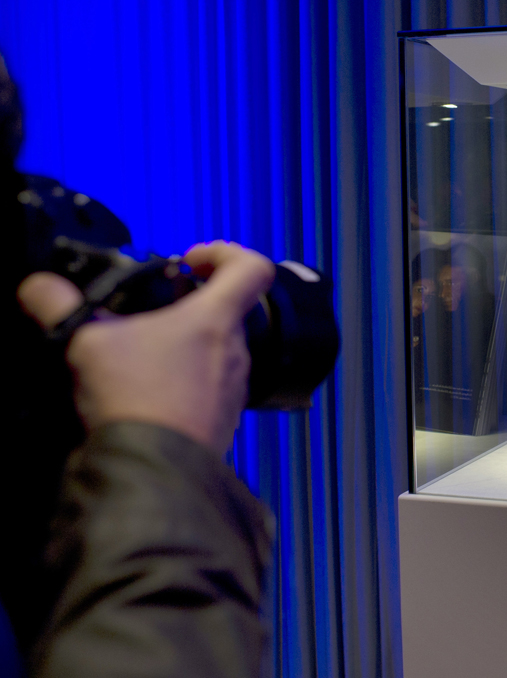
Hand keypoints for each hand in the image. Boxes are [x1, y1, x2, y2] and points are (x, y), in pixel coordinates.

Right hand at [18, 242, 275, 453]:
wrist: (153, 468)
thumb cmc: (136, 399)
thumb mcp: (86, 341)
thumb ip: (59, 305)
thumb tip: (38, 287)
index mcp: (216, 320)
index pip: (252, 267)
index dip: (226, 253)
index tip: (191, 260)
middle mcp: (235, 350)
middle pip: (228, 311)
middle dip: (190, 305)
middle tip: (153, 310)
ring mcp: (234, 387)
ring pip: (217, 350)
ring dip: (185, 345)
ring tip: (142, 352)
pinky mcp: (224, 417)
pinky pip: (210, 386)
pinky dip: (184, 380)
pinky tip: (148, 390)